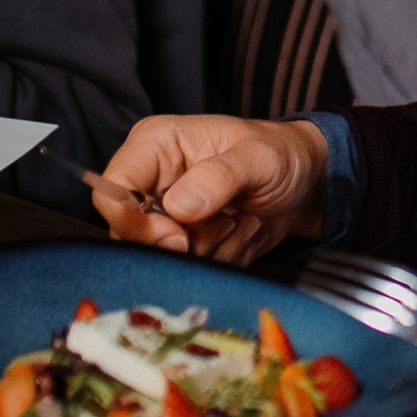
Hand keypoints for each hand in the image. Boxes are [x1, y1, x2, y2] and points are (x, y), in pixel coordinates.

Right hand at [93, 113, 328, 265]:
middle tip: (227, 221)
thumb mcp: (259, 157)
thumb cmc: (280, 154)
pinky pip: (188, 269)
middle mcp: (150, 183)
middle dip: (186, 241)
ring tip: (240, 220)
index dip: (137, 223)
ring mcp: (164, 217)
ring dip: (211, 249)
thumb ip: (221, 176)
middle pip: (131, 236)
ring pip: (162, 258)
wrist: (305, 183)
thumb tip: (178, 207)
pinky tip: (242, 233)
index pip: (112, 193)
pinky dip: (222, 259)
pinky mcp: (182, 243)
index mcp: (154, 147)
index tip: (180, 238)